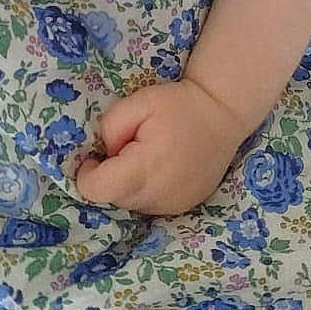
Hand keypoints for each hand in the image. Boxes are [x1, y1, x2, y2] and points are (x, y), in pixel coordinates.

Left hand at [74, 79, 248, 216]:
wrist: (223, 115)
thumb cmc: (178, 105)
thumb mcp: (139, 102)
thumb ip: (111, 127)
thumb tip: (104, 155)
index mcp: (144, 168)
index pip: (97, 191)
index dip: (87, 175)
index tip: (96, 158)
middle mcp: (158, 195)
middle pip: (112, 198)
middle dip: (110, 176)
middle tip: (127, 148)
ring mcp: (173, 206)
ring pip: (130, 204)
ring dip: (128, 185)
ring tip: (146, 156)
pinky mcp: (182, 208)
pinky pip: (149, 204)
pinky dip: (146, 190)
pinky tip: (160, 167)